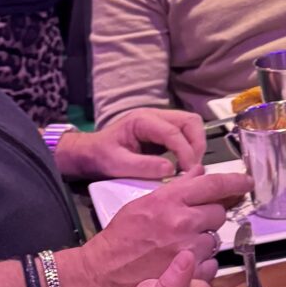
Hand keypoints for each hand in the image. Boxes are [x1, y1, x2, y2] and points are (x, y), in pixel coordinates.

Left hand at [58, 107, 206, 179]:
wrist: (89, 153)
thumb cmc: (99, 156)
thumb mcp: (116, 164)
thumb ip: (143, 166)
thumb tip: (171, 170)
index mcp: (142, 120)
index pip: (173, 131)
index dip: (185, 151)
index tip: (188, 171)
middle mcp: (155, 116)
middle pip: (190, 121)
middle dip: (196, 144)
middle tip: (193, 167)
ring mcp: (160, 121)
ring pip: (191, 125)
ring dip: (196, 145)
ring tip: (190, 166)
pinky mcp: (163, 131)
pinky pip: (185, 134)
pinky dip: (190, 147)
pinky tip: (184, 164)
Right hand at [69, 171, 252, 286]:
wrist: (100, 275)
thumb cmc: (118, 240)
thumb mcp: (142, 204)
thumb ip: (175, 189)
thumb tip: (199, 173)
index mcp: (169, 201)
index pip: (213, 185)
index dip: (236, 181)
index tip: (246, 181)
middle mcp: (181, 222)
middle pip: (218, 213)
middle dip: (209, 217)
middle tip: (191, 224)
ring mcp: (187, 250)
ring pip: (215, 240)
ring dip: (204, 242)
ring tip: (180, 247)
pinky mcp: (189, 275)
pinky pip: (212, 265)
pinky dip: (202, 265)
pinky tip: (183, 264)